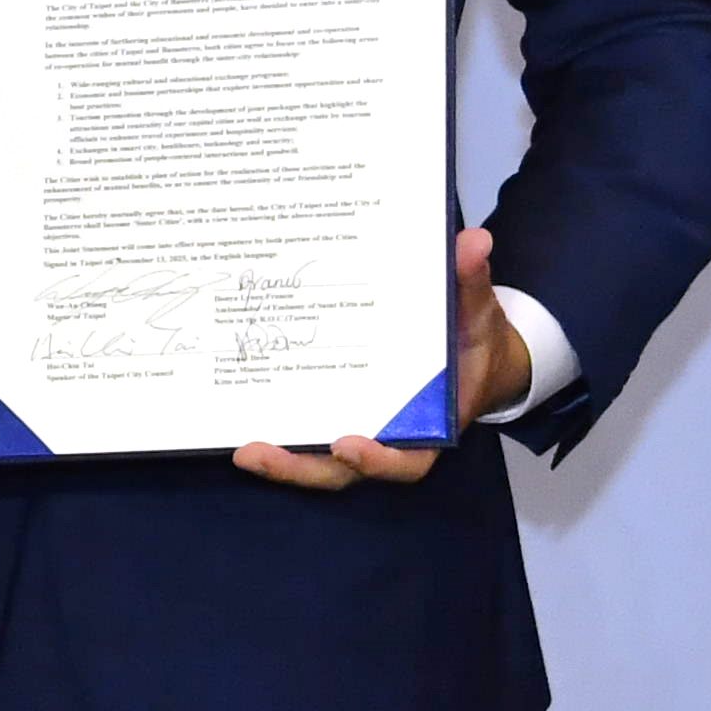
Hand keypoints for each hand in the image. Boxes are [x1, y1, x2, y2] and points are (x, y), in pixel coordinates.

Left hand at [234, 229, 523, 494]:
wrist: (464, 345)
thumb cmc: (470, 337)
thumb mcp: (475, 311)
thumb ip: (470, 282)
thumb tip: (474, 241)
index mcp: (429, 424)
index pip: (405, 461)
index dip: (377, 460)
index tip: (347, 446)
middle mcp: (387, 434)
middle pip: (341, 469)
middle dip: (300, 467)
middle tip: (256, 452)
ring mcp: (356, 424)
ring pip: (314, 458)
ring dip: (278, 458)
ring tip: (239, 448)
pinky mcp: (332, 407)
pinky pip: (303, 424)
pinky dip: (274, 425)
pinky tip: (235, 407)